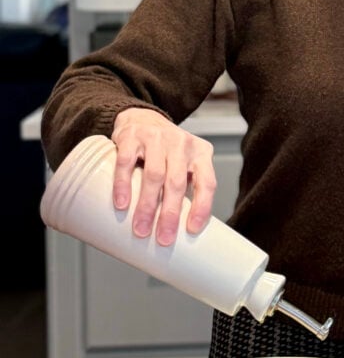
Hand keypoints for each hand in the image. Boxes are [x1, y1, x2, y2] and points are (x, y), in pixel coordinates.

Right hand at [111, 108, 216, 245]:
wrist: (142, 118)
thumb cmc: (167, 151)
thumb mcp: (185, 163)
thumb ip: (188, 188)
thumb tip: (184, 231)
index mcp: (201, 153)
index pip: (207, 182)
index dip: (202, 207)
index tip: (192, 230)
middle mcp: (182, 143)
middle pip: (178, 182)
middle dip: (170, 214)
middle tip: (163, 239)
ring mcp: (157, 137)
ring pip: (154, 174)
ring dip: (147, 205)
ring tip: (141, 229)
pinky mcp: (132, 136)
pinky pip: (127, 162)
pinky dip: (123, 184)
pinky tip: (122, 204)